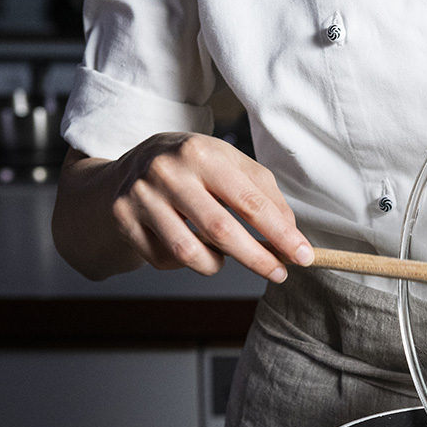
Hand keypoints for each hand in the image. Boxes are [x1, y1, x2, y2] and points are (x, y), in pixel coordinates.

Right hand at [57, 133, 312, 281]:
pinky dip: (183, 262)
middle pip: (221, 230)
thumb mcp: (229, 165)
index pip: (249, 202)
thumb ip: (264, 195)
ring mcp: (142, 196)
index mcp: (202, 153)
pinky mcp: (124, 219)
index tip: (302, 256)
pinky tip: (186, 244)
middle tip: (279, 274)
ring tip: (222, 257)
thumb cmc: (192, 169)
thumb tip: (290, 234)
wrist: (128, 168)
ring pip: (189, 253)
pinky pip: (164, 259)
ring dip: (215, 264)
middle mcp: (168, 171)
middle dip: (257, 259)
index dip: (280, 234)